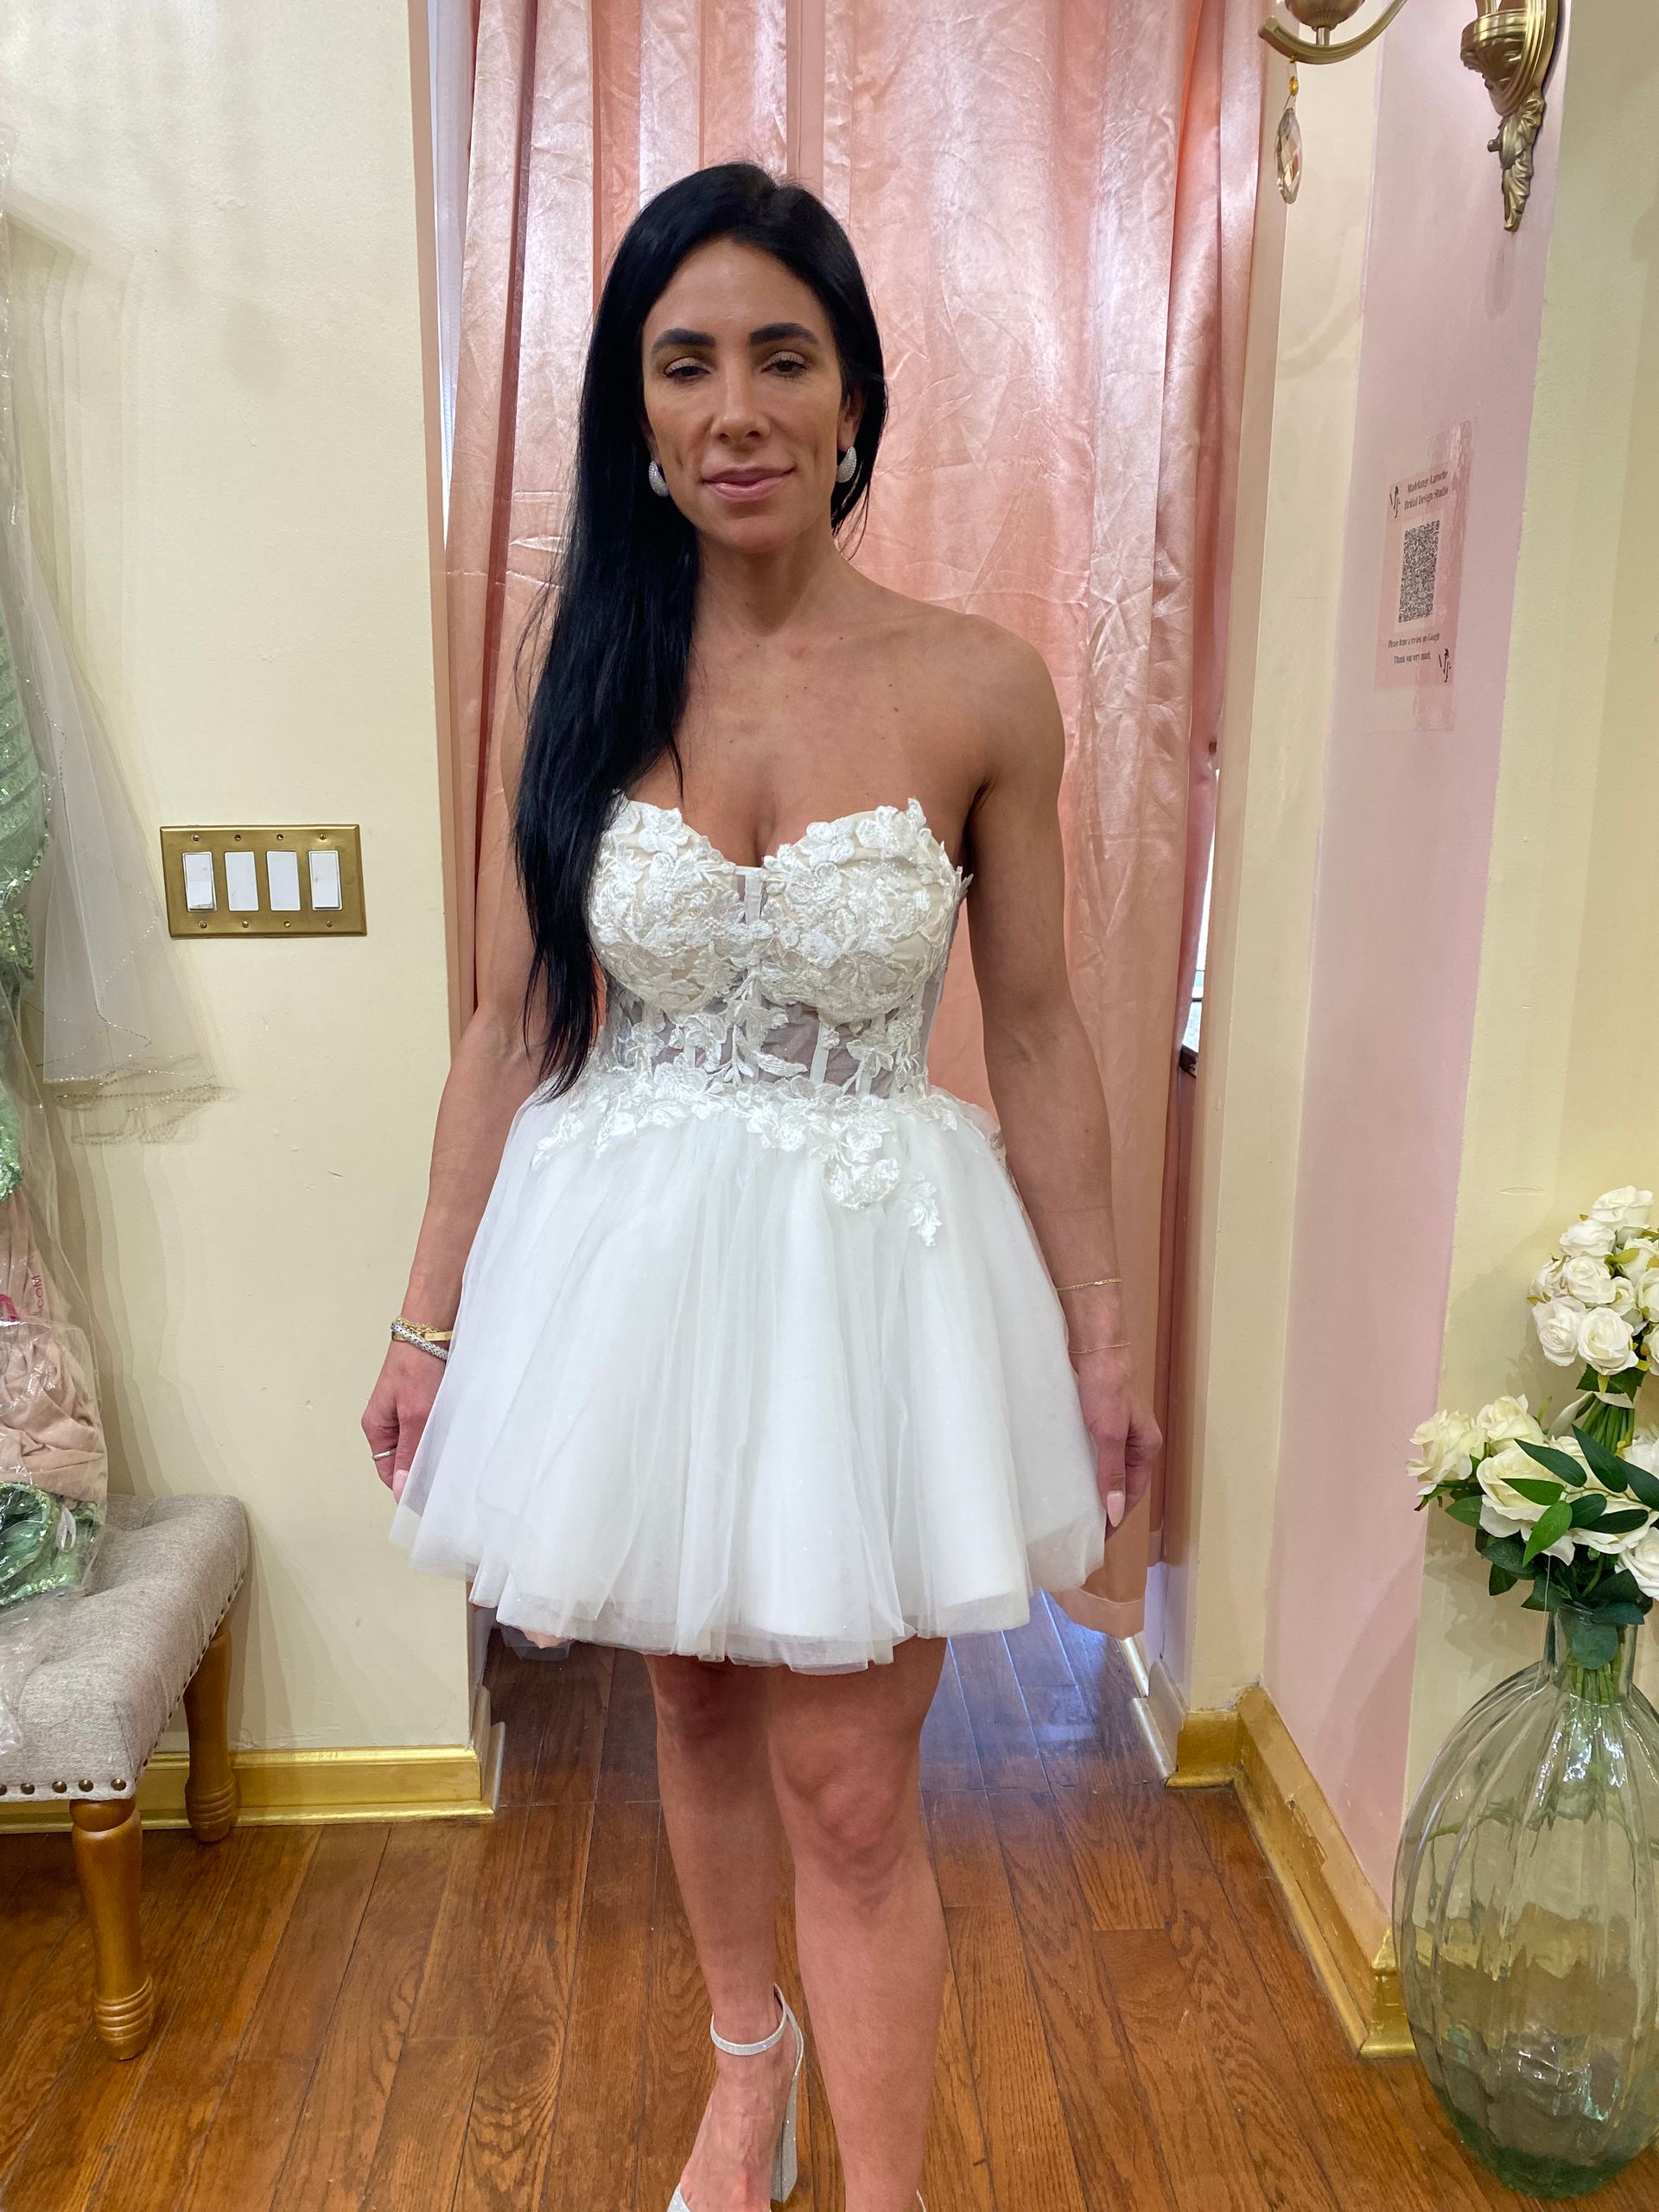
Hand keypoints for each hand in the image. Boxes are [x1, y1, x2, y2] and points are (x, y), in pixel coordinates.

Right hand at [362, 1341, 445, 1501]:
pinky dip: (441, 1432)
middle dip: (422, 1466)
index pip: (388, 1471)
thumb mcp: (415, 1415)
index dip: (406, 1485)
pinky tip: (455, 1434)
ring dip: (433, 1448)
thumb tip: (400, 1489)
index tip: (429, 1494)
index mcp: (376, 1427)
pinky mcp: (422, 1401)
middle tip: (446, 1475)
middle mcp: (388, 1421)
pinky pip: (429, 1427)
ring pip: (418, 1443)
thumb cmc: (418, 1366)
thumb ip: (409, 1453)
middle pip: (403, 1458)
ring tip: (452, 1453)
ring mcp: (405, 1411)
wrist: (432, 1330)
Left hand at [1069, 1344, 1160, 1529]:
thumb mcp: (1109, 1434)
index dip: (1117, 1517)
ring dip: (1098, 1487)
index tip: (1099, 1538)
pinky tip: (1072, 1473)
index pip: (1134, 1495)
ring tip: (1077, 1507)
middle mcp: (1137, 1441)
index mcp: (1146, 1447)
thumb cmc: (1106, 1386)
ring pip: (1110, 1467)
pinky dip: (1088, 1466)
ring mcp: (1121, 1429)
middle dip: (1109, 1506)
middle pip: (1125, 1483)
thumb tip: (1116, 1513)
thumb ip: (1112, 1473)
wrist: (1097, 1347)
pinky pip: (1098, 1451)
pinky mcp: (1103, 1419)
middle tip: (1085, 1528)